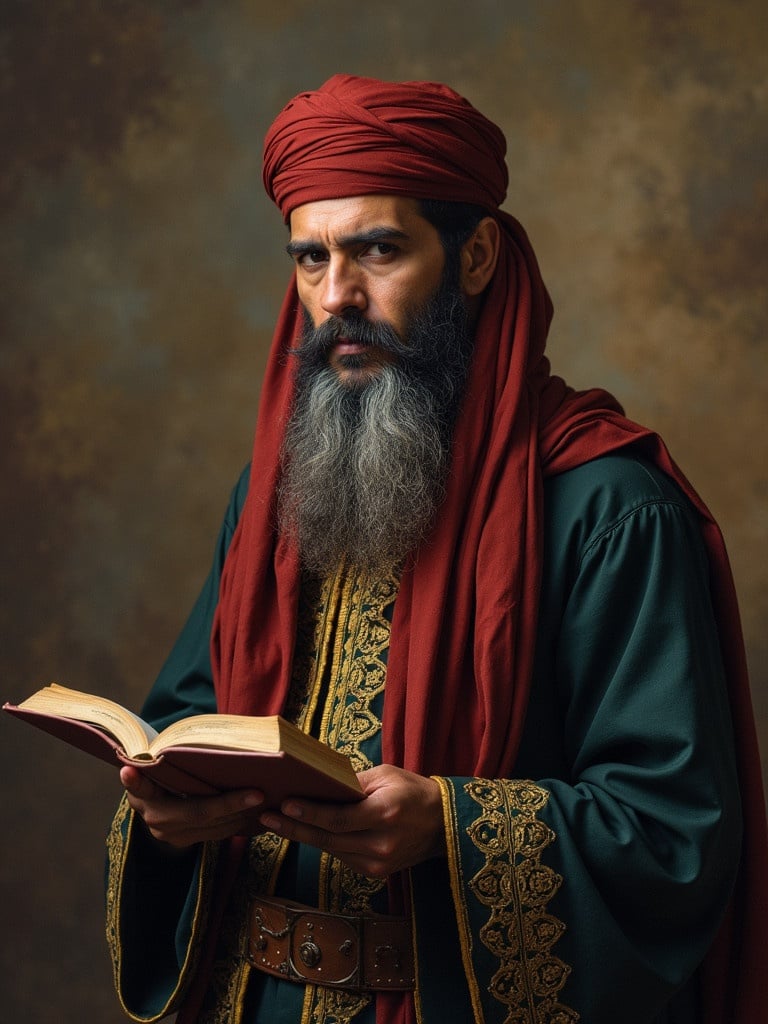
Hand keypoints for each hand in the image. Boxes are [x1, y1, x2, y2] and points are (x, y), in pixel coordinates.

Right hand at [120, 766, 264, 847]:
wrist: (157, 799)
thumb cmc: (165, 769)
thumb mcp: (159, 761)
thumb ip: (164, 755)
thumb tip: (170, 741)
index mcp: (142, 793)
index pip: (141, 786)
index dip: (136, 781)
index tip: (127, 770)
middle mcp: (154, 818)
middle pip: (194, 812)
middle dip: (229, 804)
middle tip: (258, 793)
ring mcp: (169, 835)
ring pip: (209, 828)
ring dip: (238, 815)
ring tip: (263, 800)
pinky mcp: (184, 842)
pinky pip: (215, 835)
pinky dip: (236, 823)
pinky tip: (253, 811)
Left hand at [258, 764, 445, 877]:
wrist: (443, 825)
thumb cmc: (413, 791)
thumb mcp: (386, 776)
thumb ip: (353, 784)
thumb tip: (319, 785)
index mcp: (385, 815)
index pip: (339, 818)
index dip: (309, 814)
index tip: (284, 806)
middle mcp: (380, 845)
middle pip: (328, 839)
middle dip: (294, 828)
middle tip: (265, 817)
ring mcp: (378, 864)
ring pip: (331, 849)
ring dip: (304, 836)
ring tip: (276, 821)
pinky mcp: (376, 873)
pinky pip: (341, 856)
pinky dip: (324, 842)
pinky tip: (305, 831)